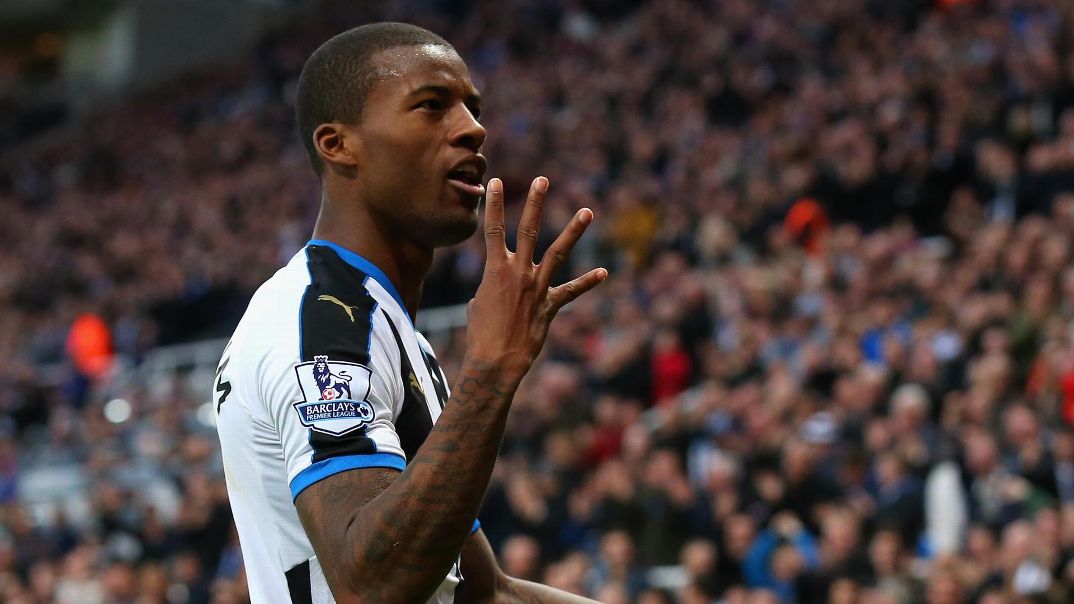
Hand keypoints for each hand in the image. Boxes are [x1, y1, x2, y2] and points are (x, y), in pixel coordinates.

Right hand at [466, 176, 606, 380]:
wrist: (496, 361)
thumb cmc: (480, 335)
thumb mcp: (477, 307)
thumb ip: (487, 292)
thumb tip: (490, 295)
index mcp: (494, 270)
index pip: (493, 229)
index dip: (495, 205)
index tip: (496, 182)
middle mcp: (518, 272)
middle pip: (529, 230)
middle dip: (536, 203)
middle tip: (543, 180)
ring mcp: (537, 287)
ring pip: (558, 252)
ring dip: (573, 231)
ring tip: (587, 211)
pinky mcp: (550, 305)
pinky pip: (571, 291)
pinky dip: (588, 282)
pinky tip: (603, 272)